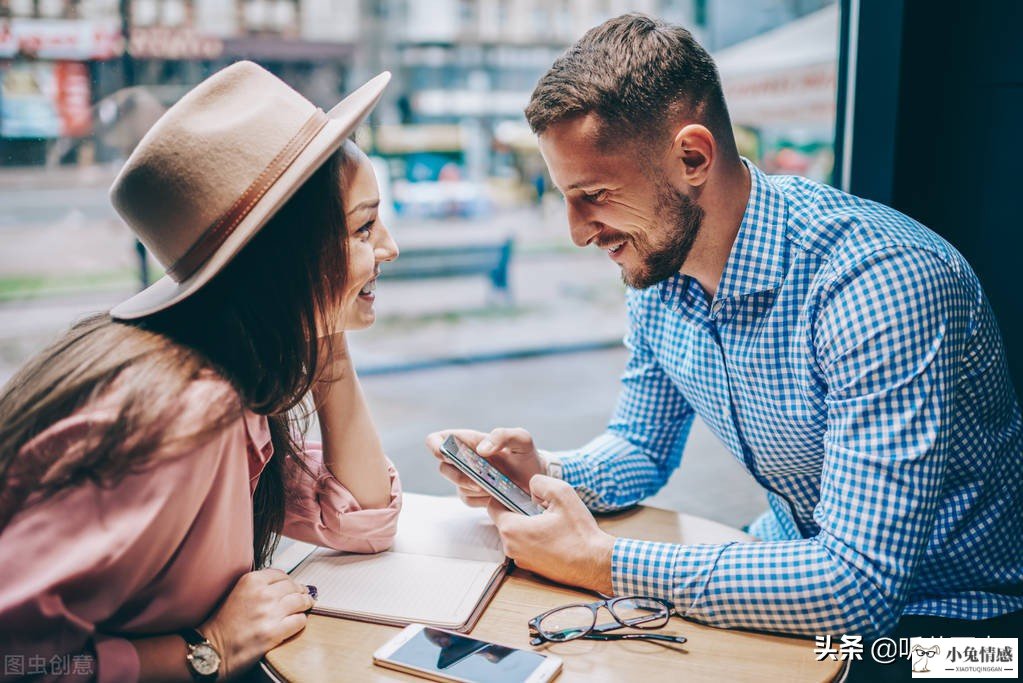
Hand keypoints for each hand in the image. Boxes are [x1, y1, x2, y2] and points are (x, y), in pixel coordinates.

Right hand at [200, 569, 314, 678]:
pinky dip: (300, 622)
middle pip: (294, 587)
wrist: (212, 648)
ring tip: (304, 608)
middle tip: (304, 597)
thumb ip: (259, 586)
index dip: (290, 582)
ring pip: (300, 602)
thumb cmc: (223, 624)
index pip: (281, 575)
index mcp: (251, 581)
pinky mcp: (274, 632)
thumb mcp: (238, 592)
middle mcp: (262, 594)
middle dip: (300, 592)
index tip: (293, 587)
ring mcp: (269, 613)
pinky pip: (299, 621)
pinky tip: (295, 623)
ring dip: (304, 605)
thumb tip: (284, 584)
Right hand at [425, 428, 545, 507]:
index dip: (435, 446)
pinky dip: (481, 499)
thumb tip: (481, 449)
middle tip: (480, 479)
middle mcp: (463, 459)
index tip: (445, 454)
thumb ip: (502, 436)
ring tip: (495, 485)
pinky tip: (496, 494)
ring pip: (457, 486)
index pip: (437, 440)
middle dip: (460, 475)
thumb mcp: (521, 439)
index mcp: (468, 441)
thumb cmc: (525, 454)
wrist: (535, 478)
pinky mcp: (474, 495)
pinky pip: (468, 499)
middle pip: (443, 468)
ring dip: (475, 488)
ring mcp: (467, 479)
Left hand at [488, 475, 614, 594]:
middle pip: (505, 521)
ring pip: (516, 535)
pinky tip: (554, 536)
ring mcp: (521, 560)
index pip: (493, 506)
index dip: (504, 495)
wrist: (596, 564)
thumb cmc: (579, 532)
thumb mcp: (562, 494)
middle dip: (519, 511)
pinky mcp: (531, 569)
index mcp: (512, 529)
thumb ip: (540, 483)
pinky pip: (526, 547)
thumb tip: (531, 486)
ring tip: (551, 522)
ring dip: (528, 526)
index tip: (518, 492)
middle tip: (542, 508)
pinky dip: (535, 540)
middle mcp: (511, 547)